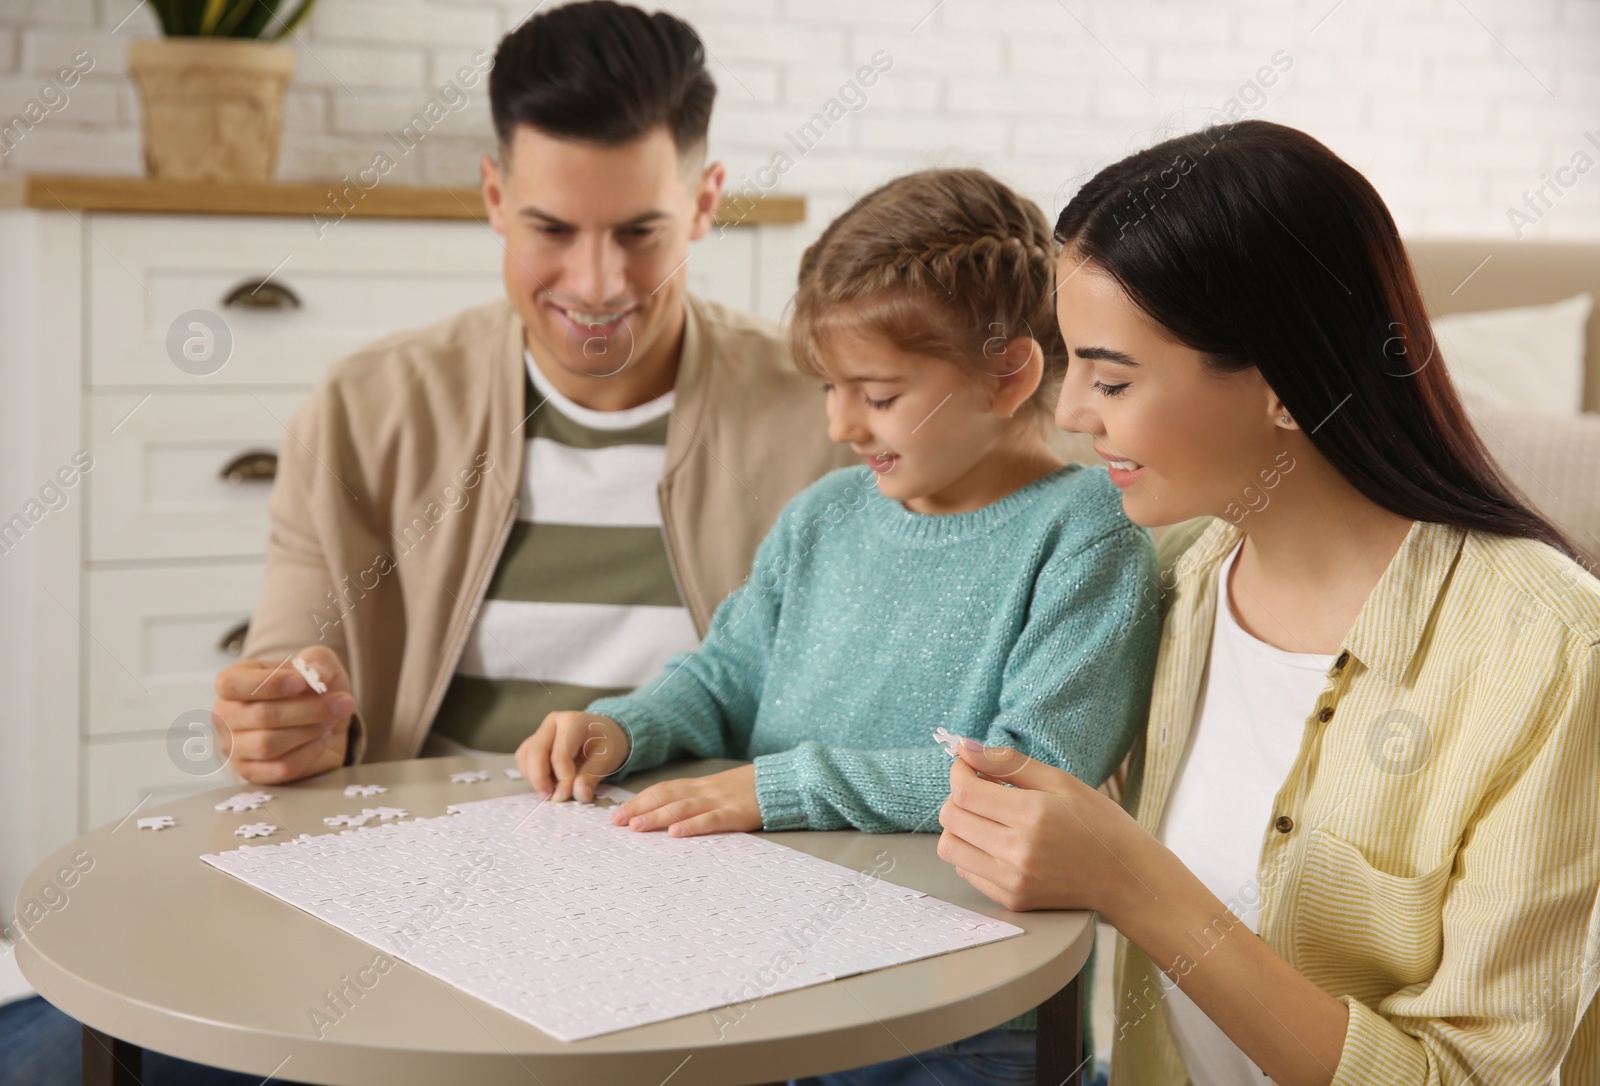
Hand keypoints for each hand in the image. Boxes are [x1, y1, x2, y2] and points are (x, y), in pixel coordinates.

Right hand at [212, 646, 354, 784]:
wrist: (323, 721)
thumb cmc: (311, 689)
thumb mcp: (318, 663)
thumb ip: (318, 660)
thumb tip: (318, 674)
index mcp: (232, 682)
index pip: (232, 684)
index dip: (268, 683)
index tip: (302, 682)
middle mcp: (226, 716)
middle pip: (261, 716)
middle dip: (308, 709)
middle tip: (342, 702)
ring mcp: (235, 747)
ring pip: (268, 744)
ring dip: (309, 731)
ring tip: (330, 721)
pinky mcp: (253, 773)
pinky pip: (280, 768)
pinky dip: (309, 753)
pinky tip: (322, 739)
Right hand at [515, 711, 629, 802]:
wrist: (604, 733)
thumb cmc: (606, 743)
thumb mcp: (607, 759)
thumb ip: (592, 777)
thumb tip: (580, 794)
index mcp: (573, 722)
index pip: (560, 754)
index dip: (562, 778)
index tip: (568, 795)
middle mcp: (553, 722)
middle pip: (536, 752)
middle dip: (541, 779)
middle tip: (550, 797)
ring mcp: (541, 731)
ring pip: (526, 755)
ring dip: (534, 777)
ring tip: (552, 788)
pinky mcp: (534, 741)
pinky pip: (523, 758)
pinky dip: (529, 773)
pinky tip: (547, 780)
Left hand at [608, 765, 759, 837]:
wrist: (782, 782)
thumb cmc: (748, 791)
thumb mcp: (718, 791)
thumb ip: (696, 800)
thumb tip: (667, 815)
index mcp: (699, 786)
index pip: (662, 790)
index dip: (639, 800)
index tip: (616, 814)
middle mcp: (705, 791)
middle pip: (666, 796)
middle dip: (640, 808)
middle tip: (617, 822)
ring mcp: (720, 801)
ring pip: (683, 807)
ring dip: (658, 816)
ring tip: (637, 827)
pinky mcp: (736, 814)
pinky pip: (711, 820)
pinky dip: (693, 826)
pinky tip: (677, 834)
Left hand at [936, 740, 1154, 915]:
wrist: (1127, 879)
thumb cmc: (1100, 825)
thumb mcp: (1061, 781)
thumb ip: (1009, 763)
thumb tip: (965, 747)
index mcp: (1032, 815)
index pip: (965, 791)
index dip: (958, 772)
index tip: (967, 766)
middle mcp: (1018, 851)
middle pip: (951, 818)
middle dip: (958, 796)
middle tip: (981, 790)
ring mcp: (1013, 880)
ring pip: (950, 847)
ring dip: (959, 827)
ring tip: (986, 818)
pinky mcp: (1011, 900)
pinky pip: (966, 871)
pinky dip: (971, 853)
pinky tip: (997, 843)